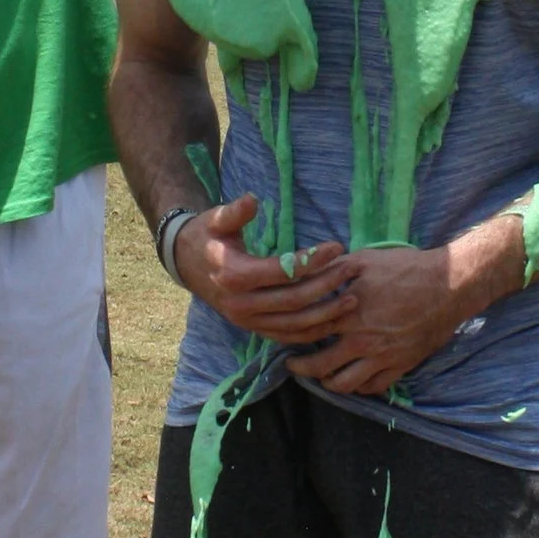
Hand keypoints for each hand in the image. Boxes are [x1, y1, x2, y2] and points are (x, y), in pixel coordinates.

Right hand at [181, 192, 359, 343]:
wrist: (185, 263)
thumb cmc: (206, 236)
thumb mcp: (216, 219)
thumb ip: (236, 212)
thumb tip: (252, 200)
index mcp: (233, 275)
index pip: (281, 272)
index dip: (311, 261)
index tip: (336, 247)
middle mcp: (241, 304)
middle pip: (293, 300)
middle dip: (326, 286)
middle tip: (351, 268)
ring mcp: (247, 321)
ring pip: (294, 325)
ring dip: (326, 314)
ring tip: (353, 299)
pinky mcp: (253, 329)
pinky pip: (287, 337)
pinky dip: (312, 333)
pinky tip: (334, 322)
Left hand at [283, 228, 518, 397]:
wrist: (450, 285)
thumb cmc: (408, 268)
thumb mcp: (367, 259)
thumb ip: (335, 269)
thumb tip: (310, 270)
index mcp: (349, 313)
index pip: (307, 333)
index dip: (289, 339)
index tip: (280, 338)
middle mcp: (362, 340)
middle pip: (320, 365)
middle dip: (301, 369)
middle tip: (293, 365)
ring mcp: (382, 357)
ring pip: (345, 384)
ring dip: (327, 382)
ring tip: (320, 376)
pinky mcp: (401, 365)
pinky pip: (373, 387)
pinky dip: (358, 388)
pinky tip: (351, 379)